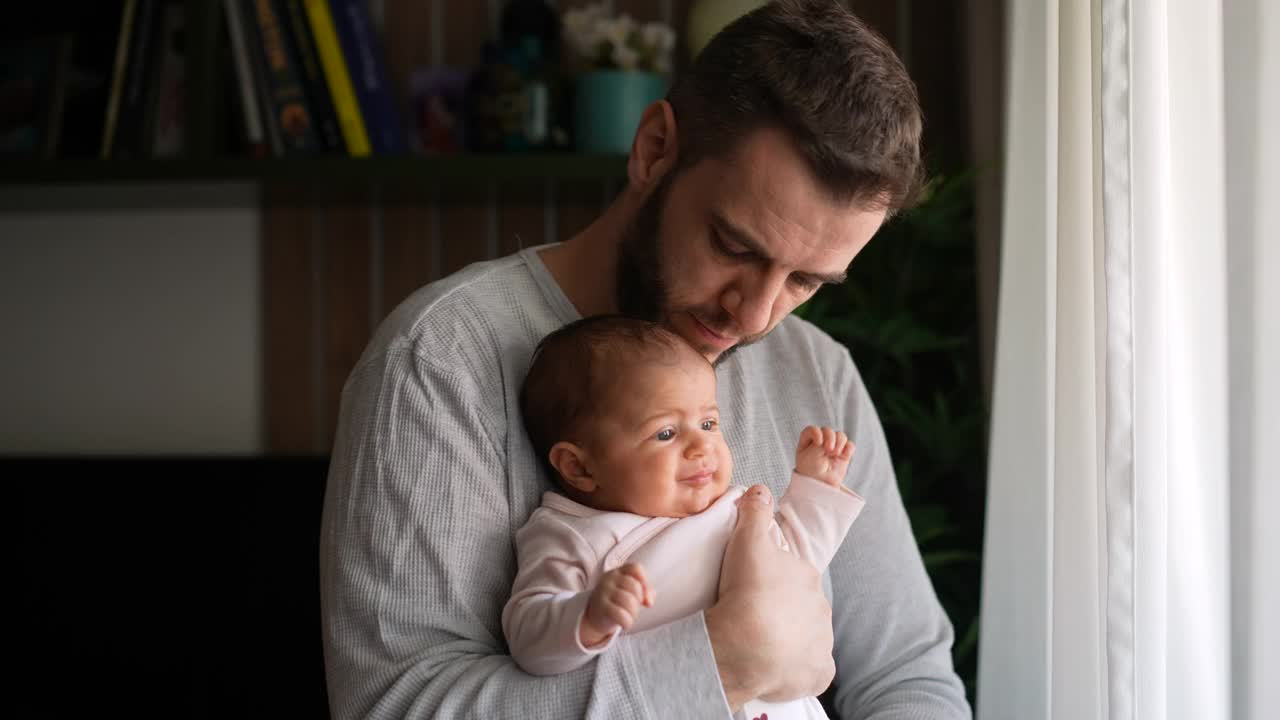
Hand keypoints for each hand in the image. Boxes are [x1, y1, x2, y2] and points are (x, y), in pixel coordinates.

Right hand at [579, 563, 654, 647]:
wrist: (595, 616)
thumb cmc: (617, 601)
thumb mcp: (630, 592)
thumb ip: (645, 591)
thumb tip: (649, 602)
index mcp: (618, 572)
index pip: (635, 568)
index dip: (645, 583)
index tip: (644, 597)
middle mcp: (609, 578)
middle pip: (635, 587)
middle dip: (639, 601)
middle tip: (633, 609)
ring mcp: (603, 591)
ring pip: (629, 601)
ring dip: (634, 613)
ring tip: (629, 616)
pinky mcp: (601, 607)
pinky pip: (621, 614)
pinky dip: (627, 622)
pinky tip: (625, 624)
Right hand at [706, 485, 834, 709]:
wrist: (747, 645)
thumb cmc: (747, 591)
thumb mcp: (747, 541)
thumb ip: (754, 512)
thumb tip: (761, 490)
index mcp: (807, 577)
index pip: (793, 576)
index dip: (773, 581)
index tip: (752, 588)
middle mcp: (821, 609)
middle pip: (802, 607)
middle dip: (783, 610)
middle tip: (754, 615)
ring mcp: (821, 642)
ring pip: (808, 637)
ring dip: (790, 638)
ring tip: (760, 642)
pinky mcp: (818, 673)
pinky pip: (812, 670)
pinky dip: (800, 669)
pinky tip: (780, 668)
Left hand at [794, 425, 854, 486]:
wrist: (820, 486)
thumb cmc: (810, 471)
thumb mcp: (810, 454)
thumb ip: (821, 442)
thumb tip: (834, 440)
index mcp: (807, 441)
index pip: (813, 429)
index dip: (817, 432)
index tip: (819, 442)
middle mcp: (820, 441)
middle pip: (828, 430)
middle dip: (830, 438)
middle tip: (828, 450)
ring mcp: (832, 447)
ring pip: (840, 435)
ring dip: (839, 443)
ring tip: (835, 454)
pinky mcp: (843, 454)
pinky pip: (850, 445)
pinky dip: (848, 449)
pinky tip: (844, 455)